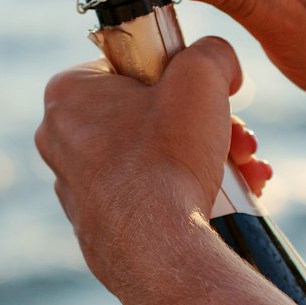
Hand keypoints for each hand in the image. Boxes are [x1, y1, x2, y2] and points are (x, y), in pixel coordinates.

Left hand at [35, 37, 266, 295]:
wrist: (162, 253)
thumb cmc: (170, 160)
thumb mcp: (203, 76)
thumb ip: (212, 51)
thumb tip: (219, 61)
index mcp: (68, 95)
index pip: (130, 65)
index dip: (177, 76)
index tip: (206, 94)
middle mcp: (60, 141)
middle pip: (147, 116)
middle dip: (203, 125)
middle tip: (239, 140)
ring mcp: (75, 189)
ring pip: (152, 159)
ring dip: (204, 159)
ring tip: (245, 173)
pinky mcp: (97, 228)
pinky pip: (147, 198)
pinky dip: (182, 195)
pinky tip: (219, 202)